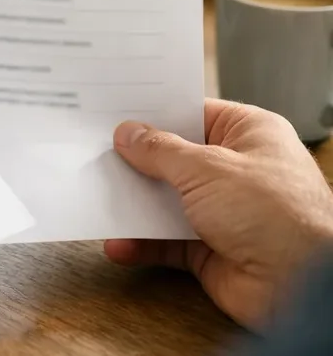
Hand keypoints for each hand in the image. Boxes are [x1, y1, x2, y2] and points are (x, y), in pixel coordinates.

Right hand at [105, 98, 332, 328]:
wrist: (303, 284)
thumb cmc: (276, 213)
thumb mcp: (206, 167)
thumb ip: (160, 151)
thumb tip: (129, 135)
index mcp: (249, 134)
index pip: (193, 114)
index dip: (155, 114)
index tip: (117, 113)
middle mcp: (237, 171)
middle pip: (175, 159)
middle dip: (138, 161)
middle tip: (96, 152)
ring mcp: (224, 211)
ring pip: (166, 201)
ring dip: (135, 204)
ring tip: (98, 194)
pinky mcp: (210, 249)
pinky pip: (166, 241)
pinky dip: (142, 243)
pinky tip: (118, 242)